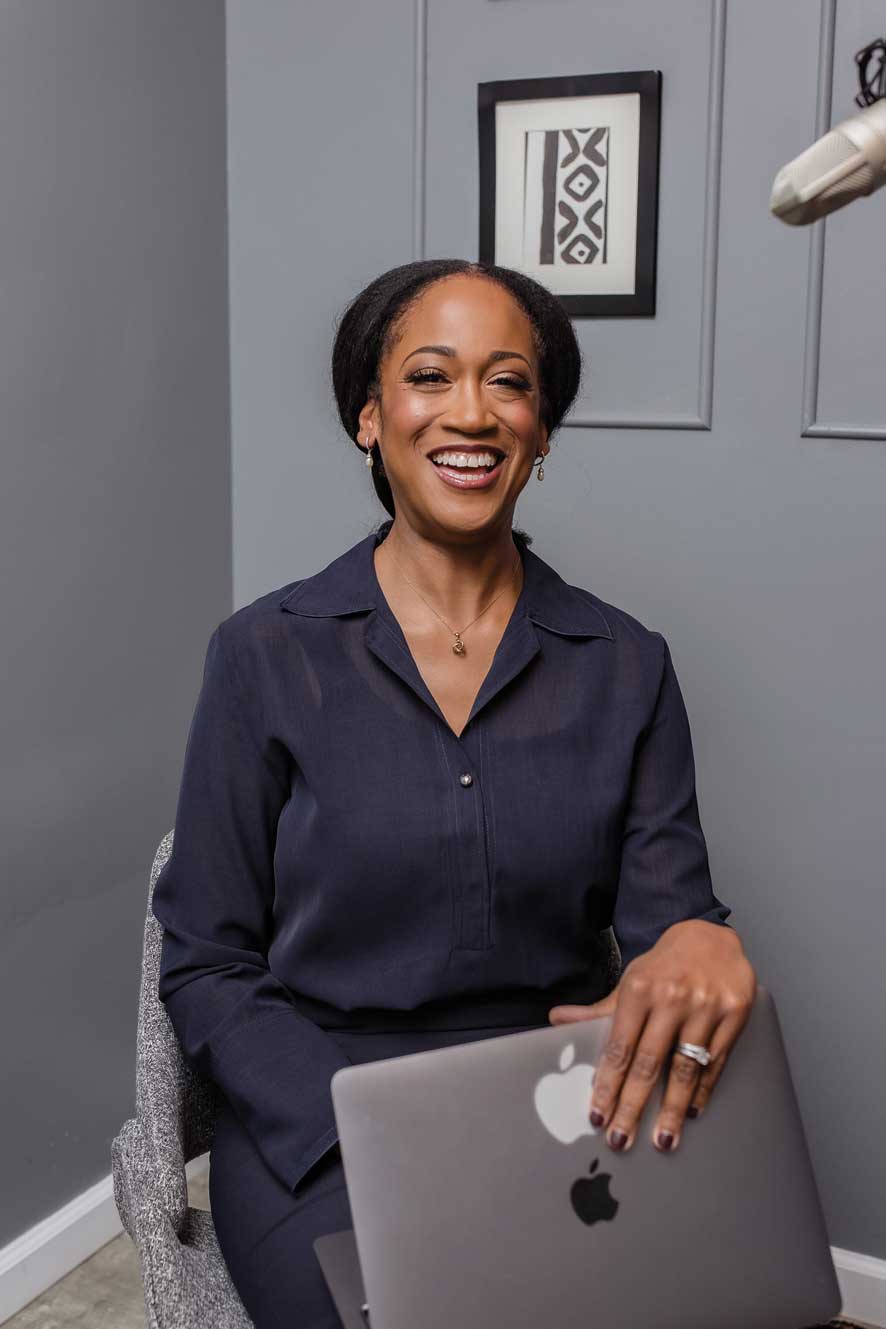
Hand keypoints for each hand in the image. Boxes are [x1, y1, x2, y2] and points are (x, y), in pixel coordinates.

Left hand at [547, 920, 756, 1153]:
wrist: (711, 937)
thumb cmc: (664, 966)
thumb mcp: (630, 982)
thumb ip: (598, 1009)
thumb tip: (557, 1020)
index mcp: (640, 990)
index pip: (619, 1047)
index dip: (608, 1085)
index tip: (597, 1116)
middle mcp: (672, 998)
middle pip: (649, 1063)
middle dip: (633, 1106)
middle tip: (620, 1140)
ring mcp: (705, 1007)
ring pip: (686, 1068)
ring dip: (671, 1108)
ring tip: (662, 1139)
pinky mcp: (735, 1014)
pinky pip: (715, 1062)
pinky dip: (702, 1090)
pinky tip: (691, 1111)